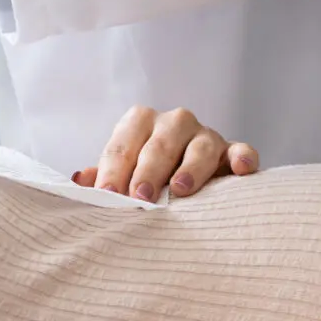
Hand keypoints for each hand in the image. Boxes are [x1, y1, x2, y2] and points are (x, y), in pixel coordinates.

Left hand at [74, 106, 259, 201]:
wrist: (187, 173)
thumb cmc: (146, 173)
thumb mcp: (123, 171)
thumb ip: (103, 176)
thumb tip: (79, 182)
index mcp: (140, 123)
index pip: (123, 146)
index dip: (112, 171)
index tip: (107, 195)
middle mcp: (174, 123)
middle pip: (159, 144)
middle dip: (148, 171)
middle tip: (140, 197)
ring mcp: (205, 136)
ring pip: (200, 147)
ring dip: (190, 169)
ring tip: (180, 191)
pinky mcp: (231, 151)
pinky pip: (240, 150)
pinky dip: (242, 157)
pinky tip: (240, 170)